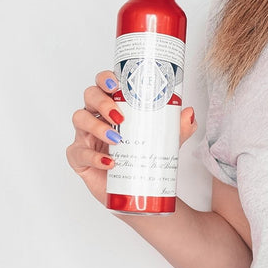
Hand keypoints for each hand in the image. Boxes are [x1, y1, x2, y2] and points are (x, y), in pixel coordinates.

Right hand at [65, 70, 197, 204]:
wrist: (136, 189)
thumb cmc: (144, 156)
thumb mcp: (165, 141)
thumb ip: (178, 127)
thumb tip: (189, 113)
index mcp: (114, 105)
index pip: (104, 83)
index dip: (105, 78)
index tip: (116, 83)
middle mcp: (97, 115)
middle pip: (89, 95)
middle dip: (102, 101)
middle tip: (120, 115)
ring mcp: (85, 135)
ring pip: (79, 119)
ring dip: (97, 127)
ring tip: (117, 139)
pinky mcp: (79, 157)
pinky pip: (78, 152)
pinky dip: (94, 157)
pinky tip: (110, 162)